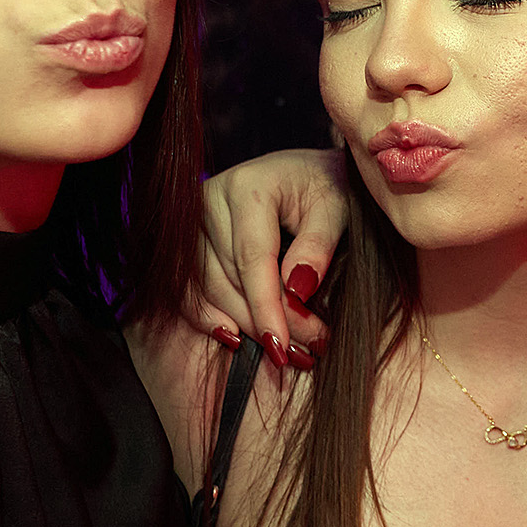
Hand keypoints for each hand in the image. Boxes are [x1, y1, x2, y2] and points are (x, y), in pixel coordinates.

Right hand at [195, 149, 346, 367]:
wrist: (307, 173)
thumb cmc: (327, 187)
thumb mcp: (337, 208)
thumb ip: (319, 245)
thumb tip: (297, 290)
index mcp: (249, 186)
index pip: (253, 259)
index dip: (267, 307)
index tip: (282, 346)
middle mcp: (211, 200)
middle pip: (229, 278)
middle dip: (263, 322)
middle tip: (301, 353)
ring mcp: (194, 221)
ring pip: (208, 289)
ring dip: (243, 324)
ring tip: (282, 350)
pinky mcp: (188, 240)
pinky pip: (189, 288)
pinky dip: (209, 316)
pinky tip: (234, 336)